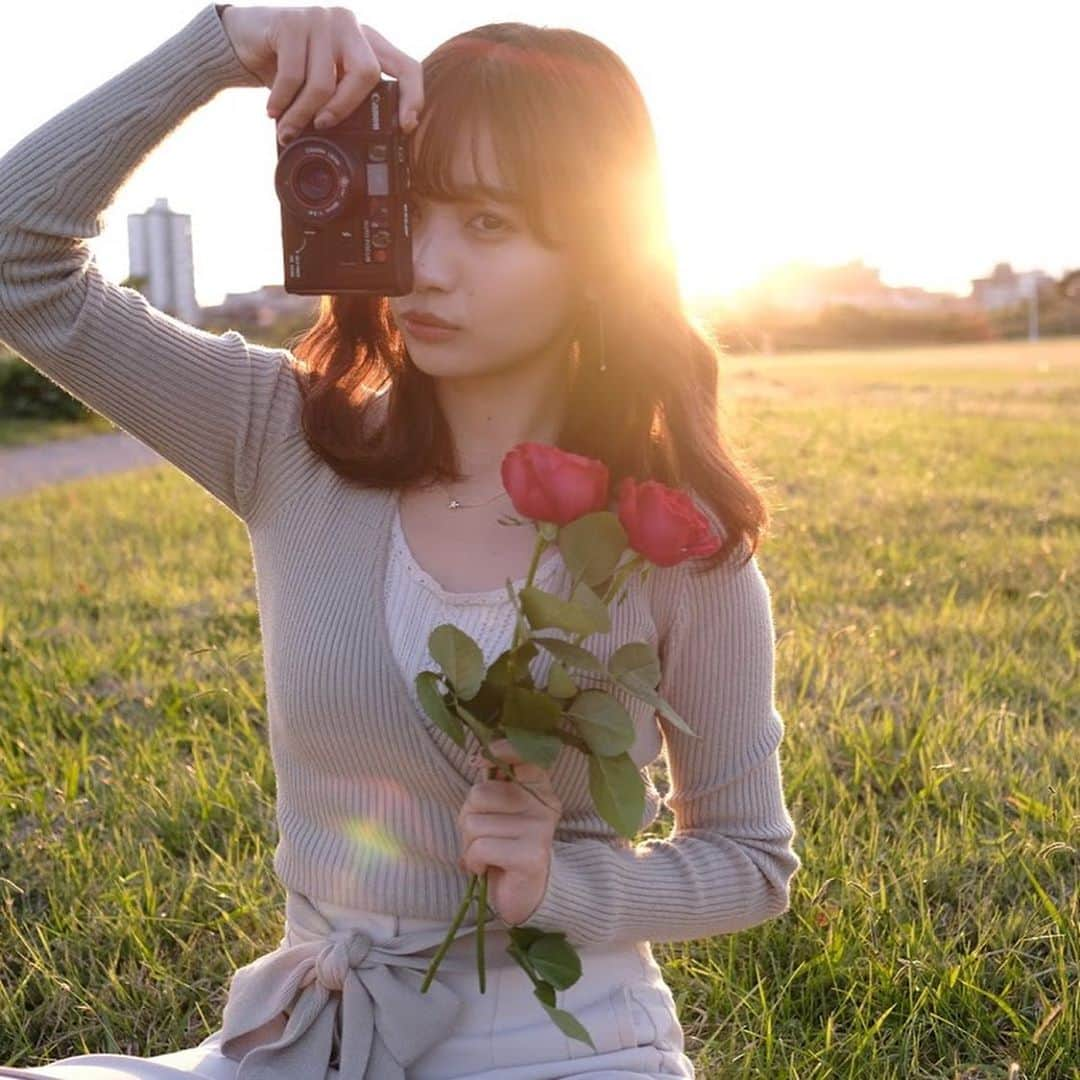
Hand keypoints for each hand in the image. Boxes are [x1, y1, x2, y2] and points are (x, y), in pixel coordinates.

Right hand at [219, 5, 423, 142]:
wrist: (247, 38)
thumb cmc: (292, 67)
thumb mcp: (326, 84)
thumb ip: (345, 101)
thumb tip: (361, 147)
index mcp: (367, 42)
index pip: (405, 66)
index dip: (412, 97)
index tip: (406, 126)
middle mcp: (350, 25)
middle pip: (366, 74)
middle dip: (344, 108)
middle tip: (323, 127)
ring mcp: (322, 19)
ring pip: (324, 81)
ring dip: (302, 115)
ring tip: (289, 130)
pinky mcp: (293, 21)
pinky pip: (293, 75)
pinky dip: (283, 102)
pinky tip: (273, 111)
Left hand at [457, 739, 562, 927]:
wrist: (524, 894)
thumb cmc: (503, 847)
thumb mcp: (499, 810)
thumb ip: (493, 784)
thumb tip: (478, 758)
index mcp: (539, 788)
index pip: (523, 754)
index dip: (498, 751)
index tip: (478, 760)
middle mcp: (544, 805)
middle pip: (480, 792)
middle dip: (468, 816)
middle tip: (481, 835)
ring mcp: (540, 830)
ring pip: (474, 823)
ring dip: (468, 844)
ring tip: (485, 854)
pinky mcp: (530, 856)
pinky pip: (480, 848)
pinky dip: (473, 861)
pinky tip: (485, 868)